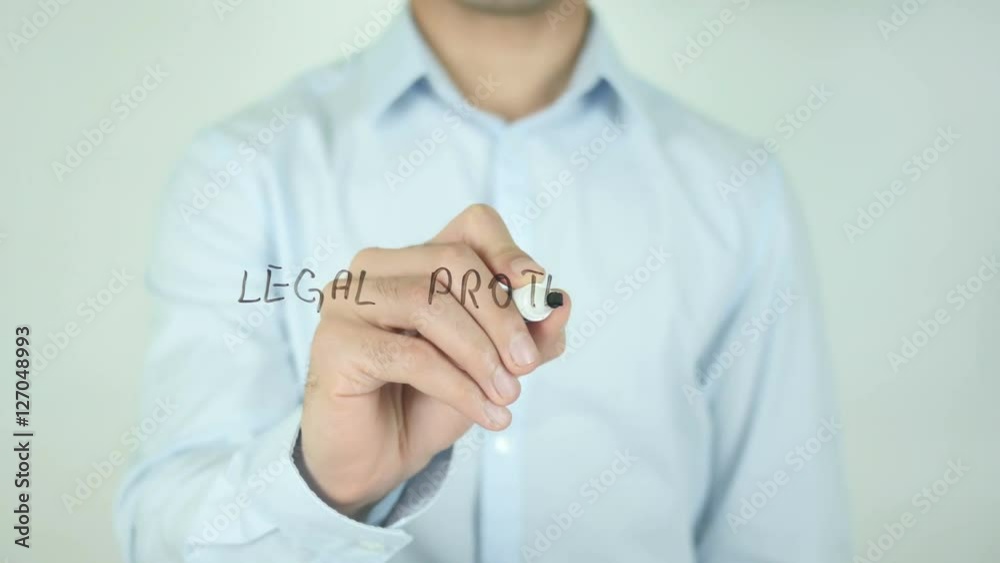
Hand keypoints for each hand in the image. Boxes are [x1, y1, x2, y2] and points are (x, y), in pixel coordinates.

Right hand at [299, 204, 570, 517]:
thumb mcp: (493, 365)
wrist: (377, 459)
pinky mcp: (335, 343)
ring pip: (429, 304)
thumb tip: (562, 304)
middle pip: (452, 261)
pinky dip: (458, 386)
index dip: (509, 252)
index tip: (536, 294)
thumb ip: (529, 336)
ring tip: (506, 395)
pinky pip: (410, 355)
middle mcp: (376, 268)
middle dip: (501, 314)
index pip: (471, 226)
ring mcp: (348, 301)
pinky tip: (485, 413)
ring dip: (480, 354)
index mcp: (416, 260)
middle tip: (526, 364)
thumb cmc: (428, 401)